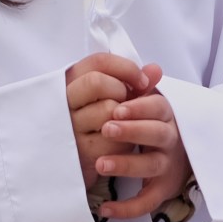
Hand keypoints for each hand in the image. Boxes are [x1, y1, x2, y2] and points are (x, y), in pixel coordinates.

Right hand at [64, 54, 150, 189]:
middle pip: (96, 82)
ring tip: (124, 123)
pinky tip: (122, 142)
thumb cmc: (99, 120)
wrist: (80, 159)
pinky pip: (113, 140)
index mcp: (71, 81)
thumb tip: (156, 70)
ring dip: (126, 118)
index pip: (99, 62)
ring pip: (107, 110)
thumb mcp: (112, 97)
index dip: (126, 68)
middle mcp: (66, 101)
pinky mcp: (82, 151)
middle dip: (121, 91)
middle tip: (127, 103)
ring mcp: (72, 127)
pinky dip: (125, 141)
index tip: (142, 81)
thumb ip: (133, 82)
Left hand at [94, 84, 189, 220]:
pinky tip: (105, 208)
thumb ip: (146, 86)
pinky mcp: (163, 189)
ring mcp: (168, 166)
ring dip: (127, 165)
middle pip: (156, 134)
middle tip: (107, 129)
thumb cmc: (156, 121)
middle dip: (132, 132)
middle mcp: (171, 140)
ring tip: (101, 164)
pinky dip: (127, 209)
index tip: (116, 109)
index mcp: (168, 115)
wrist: (184, 152)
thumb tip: (152, 68)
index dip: (138, 109)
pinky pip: (147, 202)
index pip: (158, 108)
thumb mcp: (153, 101)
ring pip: (151, 166)